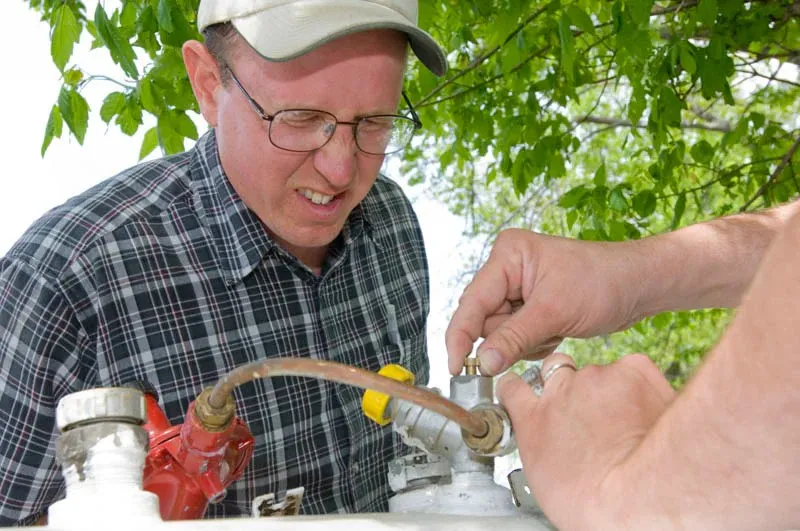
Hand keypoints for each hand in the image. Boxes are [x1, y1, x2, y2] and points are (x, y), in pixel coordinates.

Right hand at [446, 229, 642, 374]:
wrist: (640, 285)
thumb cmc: (604, 282)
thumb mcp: (555, 312)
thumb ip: (514, 338)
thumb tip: (482, 363)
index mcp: (508, 255)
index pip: (472, 302)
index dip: (462, 337)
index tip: (456, 367)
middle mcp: (508, 268)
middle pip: (484, 319)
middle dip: (509, 337)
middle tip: (540, 335)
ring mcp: (518, 288)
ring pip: (499, 332)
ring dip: (525, 341)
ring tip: (556, 328)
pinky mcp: (530, 305)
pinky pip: (516, 336)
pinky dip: (534, 342)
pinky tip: (557, 330)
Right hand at [497, 353, 674, 529]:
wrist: (638, 494)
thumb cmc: (595, 500)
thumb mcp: (547, 478)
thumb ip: (544, 445)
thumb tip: (557, 446)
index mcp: (534, 420)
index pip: (513, 386)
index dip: (523, 388)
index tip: (529, 392)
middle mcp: (560, 390)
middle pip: (557, 370)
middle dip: (569, 384)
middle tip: (589, 411)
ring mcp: (595, 376)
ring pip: (601, 375)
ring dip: (611, 393)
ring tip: (628, 425)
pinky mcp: (631, 370)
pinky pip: (634, 372)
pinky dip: (640, 388)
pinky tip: (646, 414)